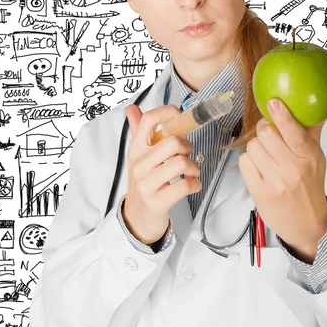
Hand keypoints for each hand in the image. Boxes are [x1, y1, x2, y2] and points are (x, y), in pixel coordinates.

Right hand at [122, 104, 201, 244]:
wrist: (136, 218)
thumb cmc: (143, 182)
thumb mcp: (138, 156)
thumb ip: (138, 131)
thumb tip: (131, 107)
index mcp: (136, 149)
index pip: (149, 120)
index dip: (168, 112)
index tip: (179, 116)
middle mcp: (139, 164)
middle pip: (173, 142)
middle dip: (188, 147)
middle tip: (187, 155)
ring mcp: (146, 184)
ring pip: (182, 163)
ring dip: (194, 168)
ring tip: (190, 172)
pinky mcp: (157, 202)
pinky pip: (185, 186)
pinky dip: (195, 184)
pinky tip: (190, 185)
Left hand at [238, 98, 326, 262]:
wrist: (308, 224)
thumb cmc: (309, 185)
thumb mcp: (316, 158)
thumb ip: (311, 131)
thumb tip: (313, 106)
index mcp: (309, 156)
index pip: (294, 132)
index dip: (282, 115)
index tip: (273, 102)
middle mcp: (292, 168)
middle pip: (265, 133)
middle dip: (264, 130)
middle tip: (268, 134)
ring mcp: (275, 181)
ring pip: (252, 146)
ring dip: (256, 147)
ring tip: (266, 156)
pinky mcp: (259, 191)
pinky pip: (244, 162)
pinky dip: (248, 161)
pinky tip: (259, 167)